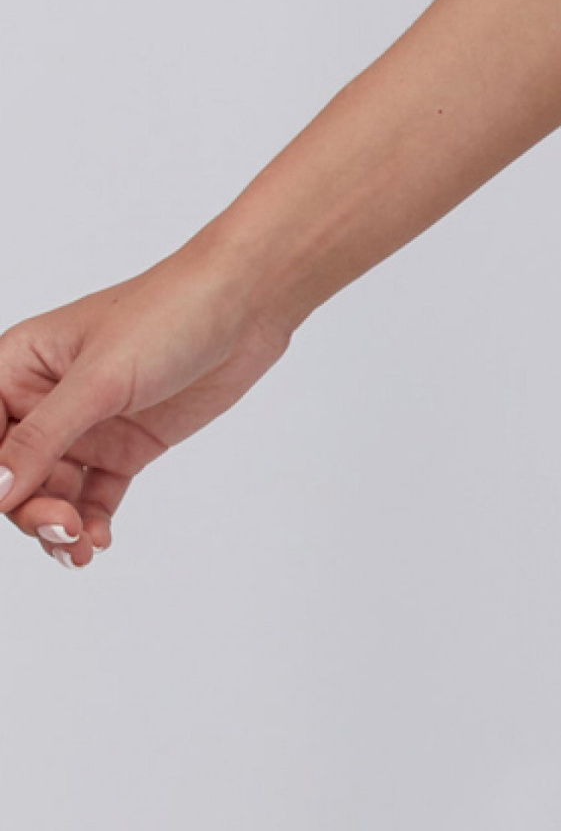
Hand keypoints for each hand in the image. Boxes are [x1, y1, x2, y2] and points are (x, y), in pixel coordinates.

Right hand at [0, 250, 294, 570]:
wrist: (248, 302)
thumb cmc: (170, 312)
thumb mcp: (98, 378)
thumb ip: (42, 438)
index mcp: (21, 364)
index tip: (7, 503)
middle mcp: (46, 398)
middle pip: (13, 475)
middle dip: (29, 509)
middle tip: (62, 527)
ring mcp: (87, 424)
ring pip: (50, 494)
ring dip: (58, 527)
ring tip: (82, 546)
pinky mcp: (126, 444)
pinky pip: (92, 497)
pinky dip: (90, 523)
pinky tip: (98, 540)